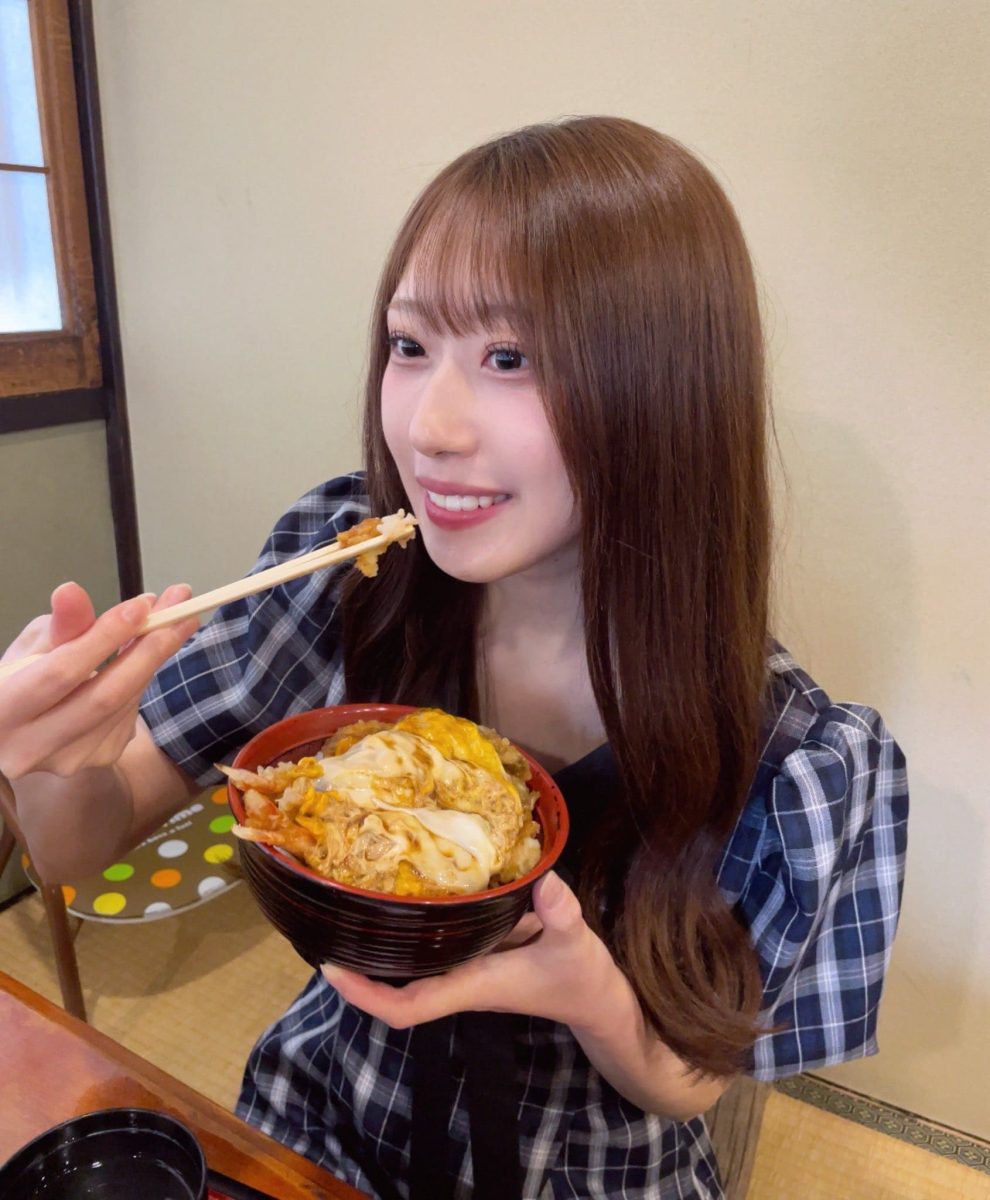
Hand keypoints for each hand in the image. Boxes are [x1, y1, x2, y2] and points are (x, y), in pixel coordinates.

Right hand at [0, 581, 197, 779]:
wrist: (20, 732)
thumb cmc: (21, 679)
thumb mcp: (32, 646)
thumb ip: (59, 625)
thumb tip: (72, 591)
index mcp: (2, 710)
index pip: (63, 671)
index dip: (105, 637)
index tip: (143, 604)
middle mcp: (31, 747)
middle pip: (106, 696)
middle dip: (150, 650)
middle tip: (182, 610)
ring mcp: (68, 760)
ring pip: (125, 703)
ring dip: (154, 659)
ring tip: (172, 622)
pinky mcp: (97, 760)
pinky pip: (130, 712)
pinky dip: (140, 679)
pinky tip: (143, 658)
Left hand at [321, 871, 620, 1033]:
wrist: (598, 1000)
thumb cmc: (583, 979)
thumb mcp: (578, 944)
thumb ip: (562, 915)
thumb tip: (546, 882)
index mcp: (473, 985)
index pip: (407, 1007)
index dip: (365, 995)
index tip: (332, 968)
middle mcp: (460, 980)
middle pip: (394, 988)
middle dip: (356, 966)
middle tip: (322, 920)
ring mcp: (466, 968)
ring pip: (409, 966)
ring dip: (378, 944)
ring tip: (347, 899)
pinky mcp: (477, 952)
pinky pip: (432, 945)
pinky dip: (411, 924)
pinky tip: (404, 887)